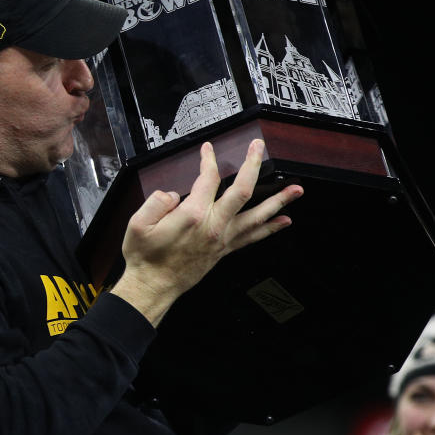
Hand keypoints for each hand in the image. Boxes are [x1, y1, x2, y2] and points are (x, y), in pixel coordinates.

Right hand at [111, 139, 302, 324]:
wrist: (153, 285)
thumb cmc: (146, 257)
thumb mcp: (139, 223)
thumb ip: (157, 201)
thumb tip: (174, 194)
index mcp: (192, 215)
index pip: (207, 179)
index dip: (208, 161)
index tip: (208, 150)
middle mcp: (213, 226)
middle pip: (241, 191)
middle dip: (252, 166)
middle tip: (259, 148)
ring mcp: (222, 239)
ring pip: (256, 216)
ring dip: (278, 201)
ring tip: (296, 190)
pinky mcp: (225, 249)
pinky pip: (253, 236)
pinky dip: (271, 228)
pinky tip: (284, 222)